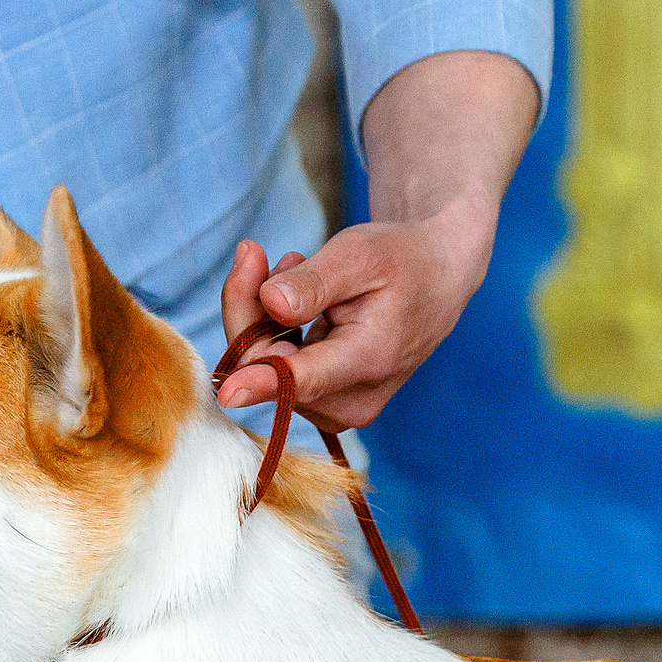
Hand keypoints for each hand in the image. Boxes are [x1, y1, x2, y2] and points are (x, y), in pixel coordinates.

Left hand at [214, 221, 487, 432]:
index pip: (304, 379)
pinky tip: (297, 295)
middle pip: (268, 365)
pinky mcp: (324, 403)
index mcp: (369, 362)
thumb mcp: (360, 255)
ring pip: (263, 366)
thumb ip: (315, 283)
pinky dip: (271, 328)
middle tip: (254, 252)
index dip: (261, 382)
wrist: (435, 279)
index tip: (226, 393)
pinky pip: (272, 368)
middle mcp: (350, 401)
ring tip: (298, 268)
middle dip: (249, 306)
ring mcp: (336, 408)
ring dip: (262, 313)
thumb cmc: (401, 260)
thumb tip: (270, 303)